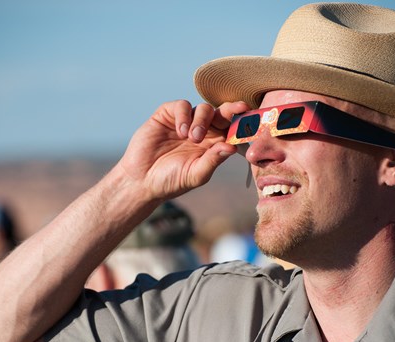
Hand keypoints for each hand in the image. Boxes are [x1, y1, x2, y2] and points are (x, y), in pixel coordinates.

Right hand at [118, 100, 249, 199]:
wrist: (141, 180)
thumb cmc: (171, 181)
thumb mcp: (196, 174)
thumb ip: (213, 160)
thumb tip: (233, 147)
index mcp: (214, 144)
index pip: (232, 130)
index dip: (243, 123)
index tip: (252, 118)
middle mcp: (203, 130)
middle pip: (222, 113)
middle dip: (232, 110)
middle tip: (239, 109)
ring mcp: (185, 122)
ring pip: (204, 108)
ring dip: (202, 120)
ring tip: (193, 138)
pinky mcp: (167, 115)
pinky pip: (182, 106)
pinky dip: (184, 116)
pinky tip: (181, 132)